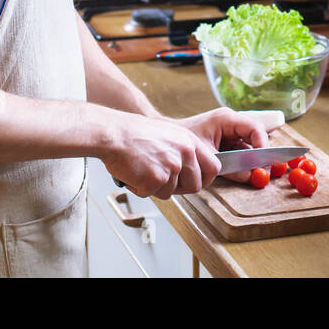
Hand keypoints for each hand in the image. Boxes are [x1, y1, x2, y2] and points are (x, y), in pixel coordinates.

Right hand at [100, 110, 222, 198]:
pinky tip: (135, 173)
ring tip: (143, 169)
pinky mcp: (156, 179)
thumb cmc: (135, 133)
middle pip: (195, 185)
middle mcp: (184, 154)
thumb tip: (190, 170)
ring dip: (157, 187)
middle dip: (179, 188)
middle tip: (162, 179)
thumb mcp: (169, 133)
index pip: (214, 167)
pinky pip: (153, 194)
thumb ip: (183, 150)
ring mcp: (171, 167)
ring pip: (171, 192)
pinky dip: (142, 189)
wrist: (114, 134)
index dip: (205, 178)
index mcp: (190, 141)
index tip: (196, 180)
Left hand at [172, 108, 270, 183]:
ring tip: (253, 175)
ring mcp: (229, 132)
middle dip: (260, 156)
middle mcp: (231, 123)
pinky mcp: (226, 141)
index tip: (264, 163)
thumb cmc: (184, 143)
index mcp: (226, 119)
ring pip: (249, 146)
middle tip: (263, 173)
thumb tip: (251, 176)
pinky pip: (241, 151)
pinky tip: (242, 172)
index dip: (263, 146)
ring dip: (251, 161)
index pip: (254, 128)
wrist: (168, 142)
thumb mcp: (209, 157)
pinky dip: (242, 162)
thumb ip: (231, 168)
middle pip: (255, 137)